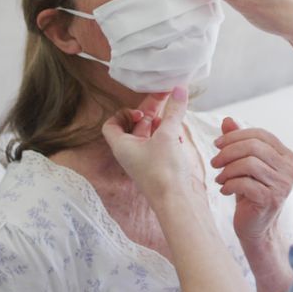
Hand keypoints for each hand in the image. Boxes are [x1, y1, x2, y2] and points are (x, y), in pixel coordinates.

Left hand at [102, 87, 203, 203]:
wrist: (177, 202)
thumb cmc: (163, 173)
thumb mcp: (168, 136)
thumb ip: (174, 111)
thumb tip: (179, 89)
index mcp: (123, 146)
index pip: (112, 125)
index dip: (124, 113)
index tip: (141, 111)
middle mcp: (132, 153)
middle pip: (136, 125)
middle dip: (151, 111)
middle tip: (167, 96)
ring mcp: (146, 160)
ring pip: (150, 134)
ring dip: (162, 123)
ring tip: (175, 115)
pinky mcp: (160, 165)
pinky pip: (161, 144)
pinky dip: (169, 136)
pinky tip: (181, 135)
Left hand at [211, 117, 292, 242]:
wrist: (256, 227)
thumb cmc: (250, 193)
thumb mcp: (244, 164)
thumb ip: (238, 142)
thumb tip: (227, 120)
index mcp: (287, 156)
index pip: (260, 135)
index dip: (236, 136)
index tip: (217, 144)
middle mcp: (289, 168)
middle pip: (254, 147)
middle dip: (228, 152)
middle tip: (214, 162)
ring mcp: (282, 185)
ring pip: (249, 164)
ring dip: (228, 170)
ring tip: (219, 178)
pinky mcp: (271, 200)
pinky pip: (245, 183)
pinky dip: (229, 184)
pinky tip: (224, 189)